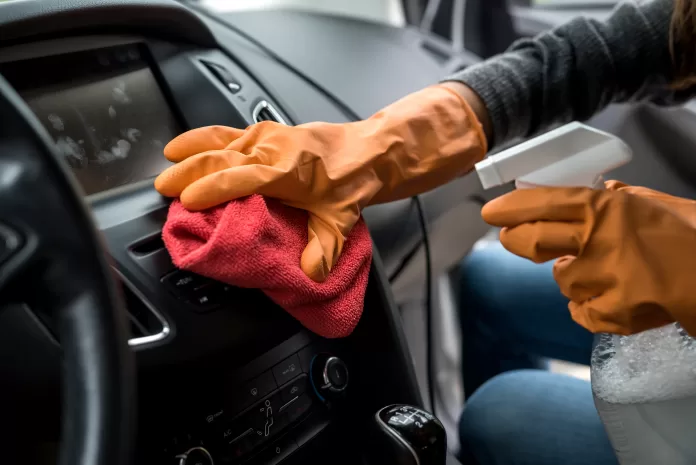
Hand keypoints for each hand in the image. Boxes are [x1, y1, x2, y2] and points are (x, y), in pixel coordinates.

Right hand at [155, 86, 486, 281]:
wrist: (369, 150)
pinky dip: (208, 136)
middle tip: (164, 187)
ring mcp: (270, 135)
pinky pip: (231, 131)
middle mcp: (274, 148)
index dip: (211, 188)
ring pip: (223, 139)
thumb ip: (324, 248)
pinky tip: (194, 143)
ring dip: (193, 149)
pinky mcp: (269, 130)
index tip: (186, 200)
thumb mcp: (341, 219)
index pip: (240, 177)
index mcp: (287, 170)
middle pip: (222, 156)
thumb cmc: (353, 180)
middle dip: (189, 171)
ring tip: (168, 158)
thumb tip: (311, 273)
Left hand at [481, 181, 695, 335]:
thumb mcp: (655, 203)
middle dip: (516, 239)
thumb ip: (619, 198)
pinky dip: (589, 307)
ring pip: (560, 280)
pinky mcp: (612, 312)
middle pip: (533, 240)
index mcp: (607, 208)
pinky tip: (609, 299)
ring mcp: (602, 279)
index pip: (544, 203)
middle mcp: (598, 241)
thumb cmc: (694, 236)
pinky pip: (580, 311)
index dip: (512, 208)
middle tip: (511, 238)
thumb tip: (598, 191)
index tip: (491, 212)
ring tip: (603, 272)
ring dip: (572, 276)